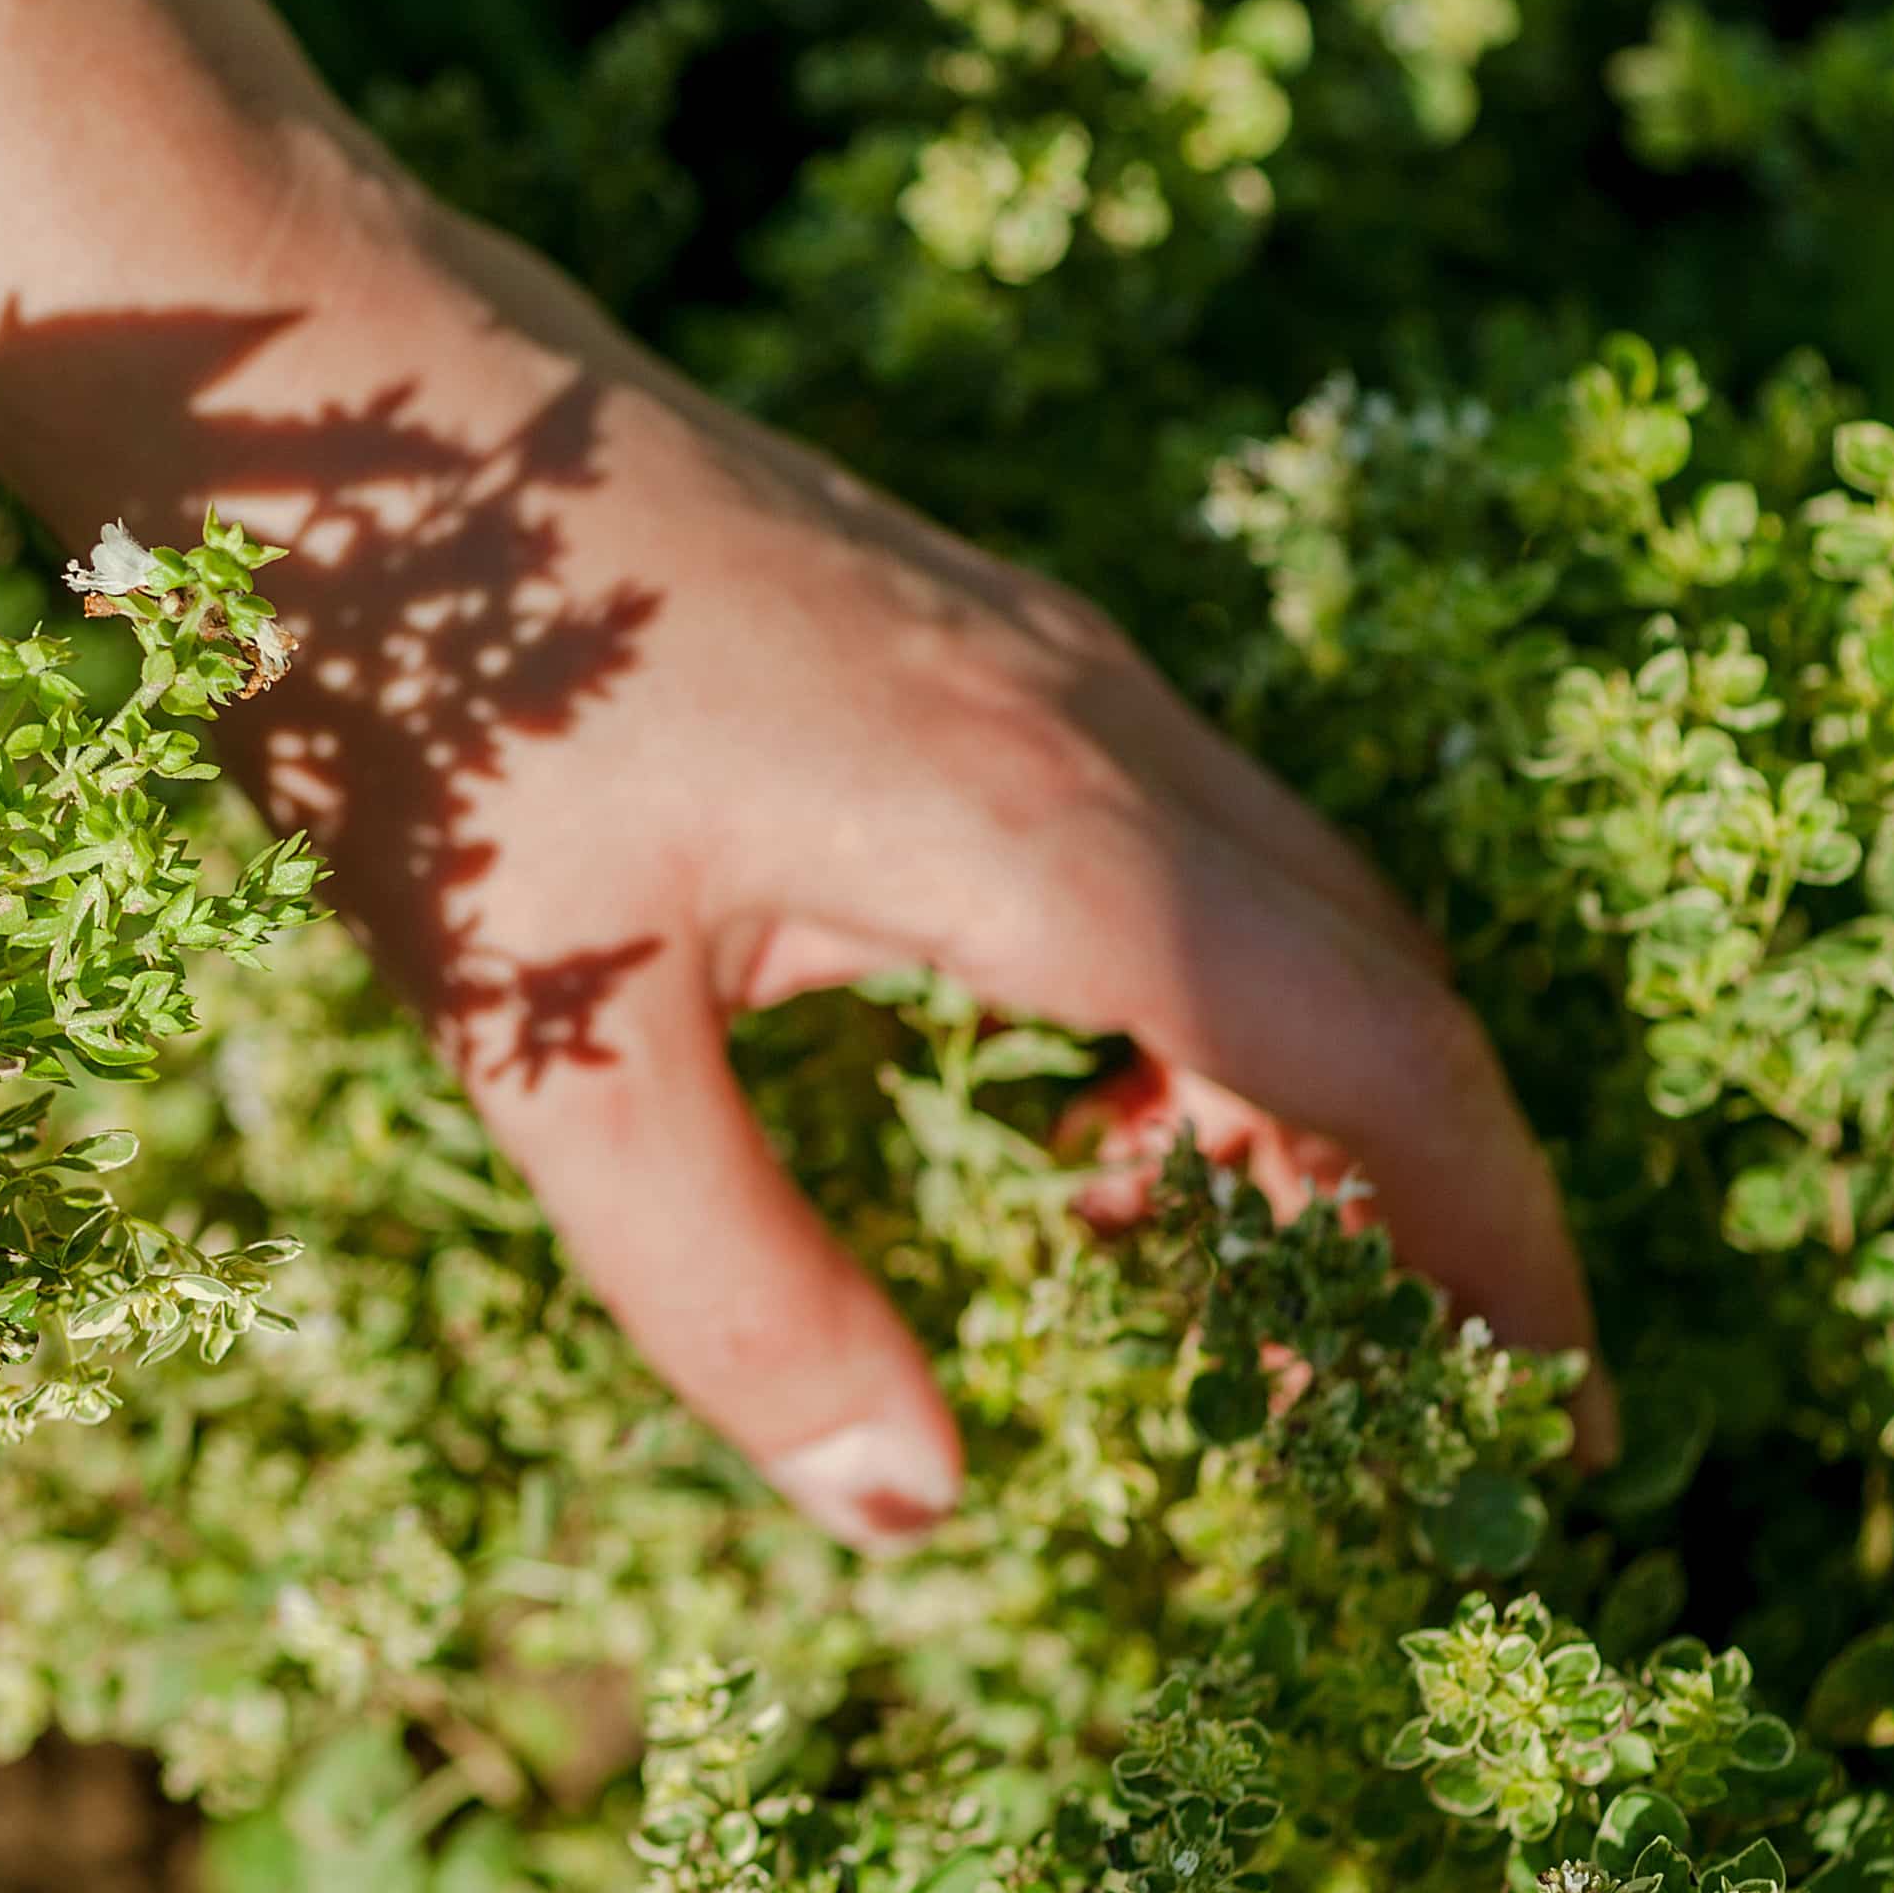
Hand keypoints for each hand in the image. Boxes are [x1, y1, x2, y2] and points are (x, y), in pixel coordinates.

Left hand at [187, 195, 1602, 1544]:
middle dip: (1428, 1200)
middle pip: (1374, 976)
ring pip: (1282, 896)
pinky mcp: (957, 630)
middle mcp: (1085, 721)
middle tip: (1400, 1417)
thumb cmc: (425, 692)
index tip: (1555, 1428)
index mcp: (1032, 826)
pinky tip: (1060, 1103)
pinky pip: (1175, 828)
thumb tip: (910, 1511)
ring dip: (1304, 1097)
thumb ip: (731, 1283)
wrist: (337, 380)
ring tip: (1208, 1290)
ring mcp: (1030, 652)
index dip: (1490, 1250)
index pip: (1374, 1058)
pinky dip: (1197, 993)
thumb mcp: (545, 1038)